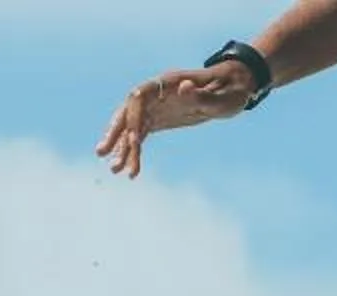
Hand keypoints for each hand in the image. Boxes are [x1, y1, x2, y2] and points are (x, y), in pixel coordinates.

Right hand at [95, 62, 259, 178]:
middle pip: (128, 111)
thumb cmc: (231, 89)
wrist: (234, 87)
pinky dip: (135, 152)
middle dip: (115, 132)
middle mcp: (157, 93)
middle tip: (102, 153)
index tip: (135, 138)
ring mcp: (156, 107)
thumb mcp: (222, 96)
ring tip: (115, 171)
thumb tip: (182, 88)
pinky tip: (130, 171)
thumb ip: (202, 95)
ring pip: (133, 127)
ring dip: (123, 148)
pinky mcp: (159, 119)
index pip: (140, 96)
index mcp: (168, 82)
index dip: (134, 116)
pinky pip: (142, 136)